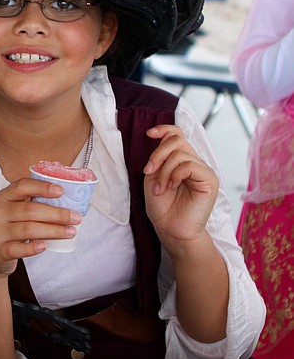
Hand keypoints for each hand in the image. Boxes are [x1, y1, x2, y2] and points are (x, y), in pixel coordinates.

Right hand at [0, 178, 81, 278]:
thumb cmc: (9, 228)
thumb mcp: (14, 211)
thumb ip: (33, 204)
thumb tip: (68, 202)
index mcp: (4, 197)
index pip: (22, 186)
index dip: (41, 187)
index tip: (61, 191)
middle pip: (30, 210)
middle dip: (56, 214)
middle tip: (76, 217)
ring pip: (28, 229)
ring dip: (53, 230)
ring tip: (70, 232)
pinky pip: (18, 249)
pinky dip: (32, 248)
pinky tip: (44, 246)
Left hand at [143, 125, 217, 245]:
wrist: (171, 229)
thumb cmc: (162, 207)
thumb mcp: (153, 177)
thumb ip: (159, 158)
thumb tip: (162, 137)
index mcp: (181, 161)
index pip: (177, 135)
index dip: (164, 129)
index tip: (149, 133)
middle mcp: (194, 162)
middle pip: (176, 140)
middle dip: (157, 154)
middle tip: (149, 171)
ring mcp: (203, 171)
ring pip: (180, 154)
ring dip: (163, 171)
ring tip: (160, 188)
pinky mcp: (210, 180)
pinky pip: (189, 166)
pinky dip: (174, 175)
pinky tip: (171, 187)